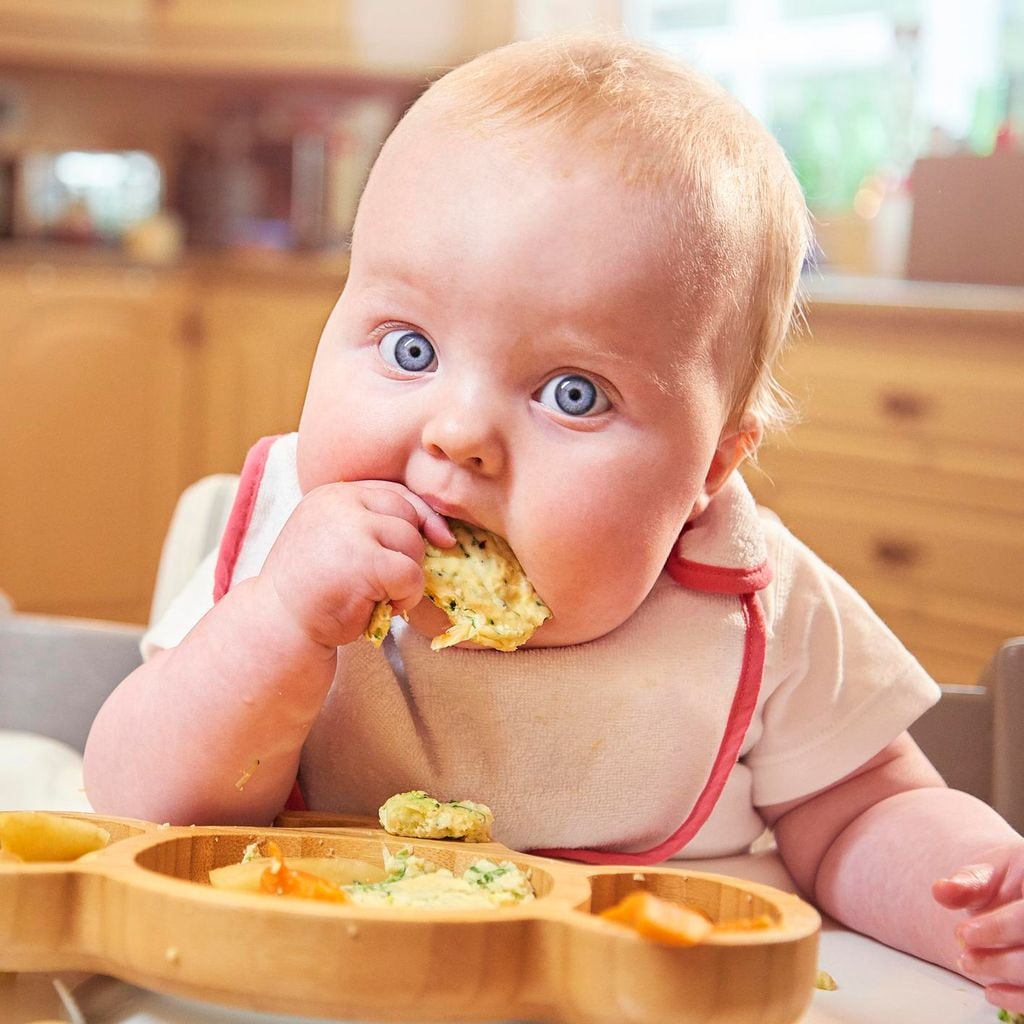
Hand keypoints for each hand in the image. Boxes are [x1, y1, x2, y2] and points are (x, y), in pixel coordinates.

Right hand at [262, 480, 453, 647]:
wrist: (276, 626)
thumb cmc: (312, 591)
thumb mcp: (336, 542)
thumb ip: (372, 526)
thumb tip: (443, 532)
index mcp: (332, 494)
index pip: (394, 493)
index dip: (422, 516)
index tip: (440, 539)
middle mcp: (340, 503)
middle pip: (407, 515)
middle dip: (410, 551)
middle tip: (387, 583)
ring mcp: (352, 530)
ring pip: (413, 544)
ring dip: (407, 577)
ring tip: (378, 596)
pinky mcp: (365, 561)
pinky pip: (411, 574)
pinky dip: (406, 597)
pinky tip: (381, 608)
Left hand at [934, 840, 1023, 1014]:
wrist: (1020, 895)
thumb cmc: (1005, 884)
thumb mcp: (986, 876)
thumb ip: (967, 883)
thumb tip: (941, 890)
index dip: (998, 928)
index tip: (963, 933)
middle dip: (999, 958)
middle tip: (963, 955)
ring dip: (1003, 973)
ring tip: (967, 963)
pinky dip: (1018, 998)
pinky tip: (991, 991)